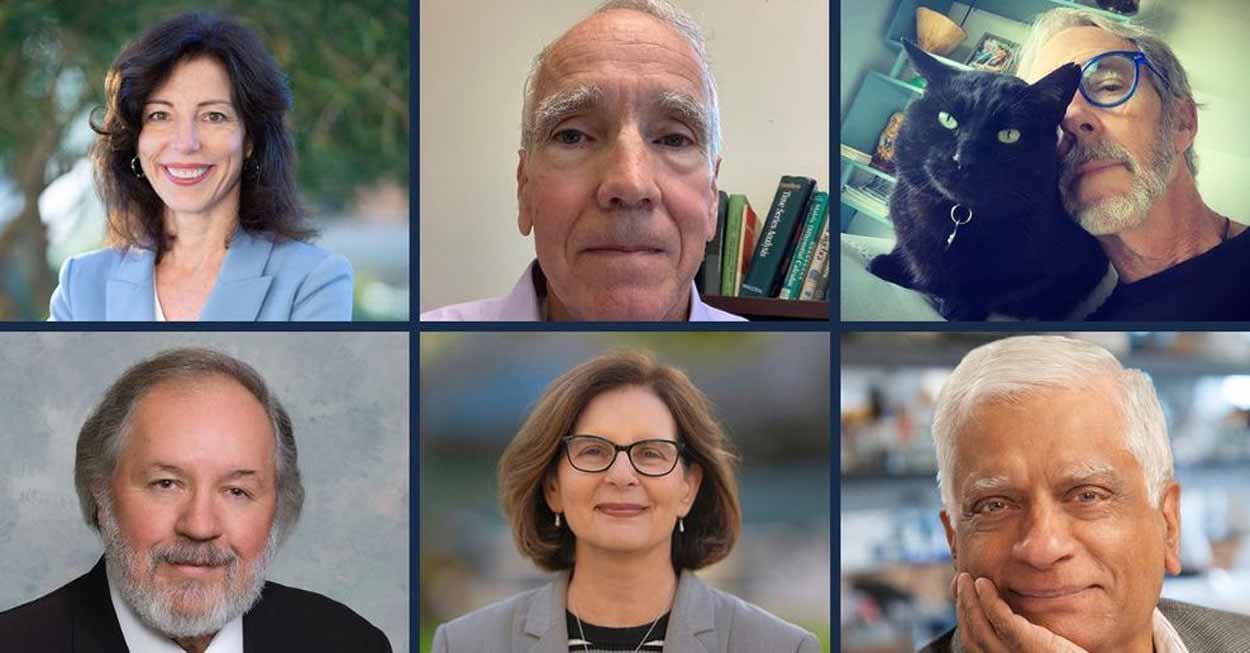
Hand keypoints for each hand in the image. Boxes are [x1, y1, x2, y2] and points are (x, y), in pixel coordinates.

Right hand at [952, 573, 1087, 652]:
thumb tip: (1009, 621)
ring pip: (980, 629)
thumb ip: (1028, 640)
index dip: (964, 619)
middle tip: (960, 582)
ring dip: (969, 600)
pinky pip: (1002, 620)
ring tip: (967, 579)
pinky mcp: (1031, 646)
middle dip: (962, 607)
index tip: (962, 598)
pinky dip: (989, 600)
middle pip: (973, 637)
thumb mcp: (1042, 650)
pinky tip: (985, 584)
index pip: (974, 646)